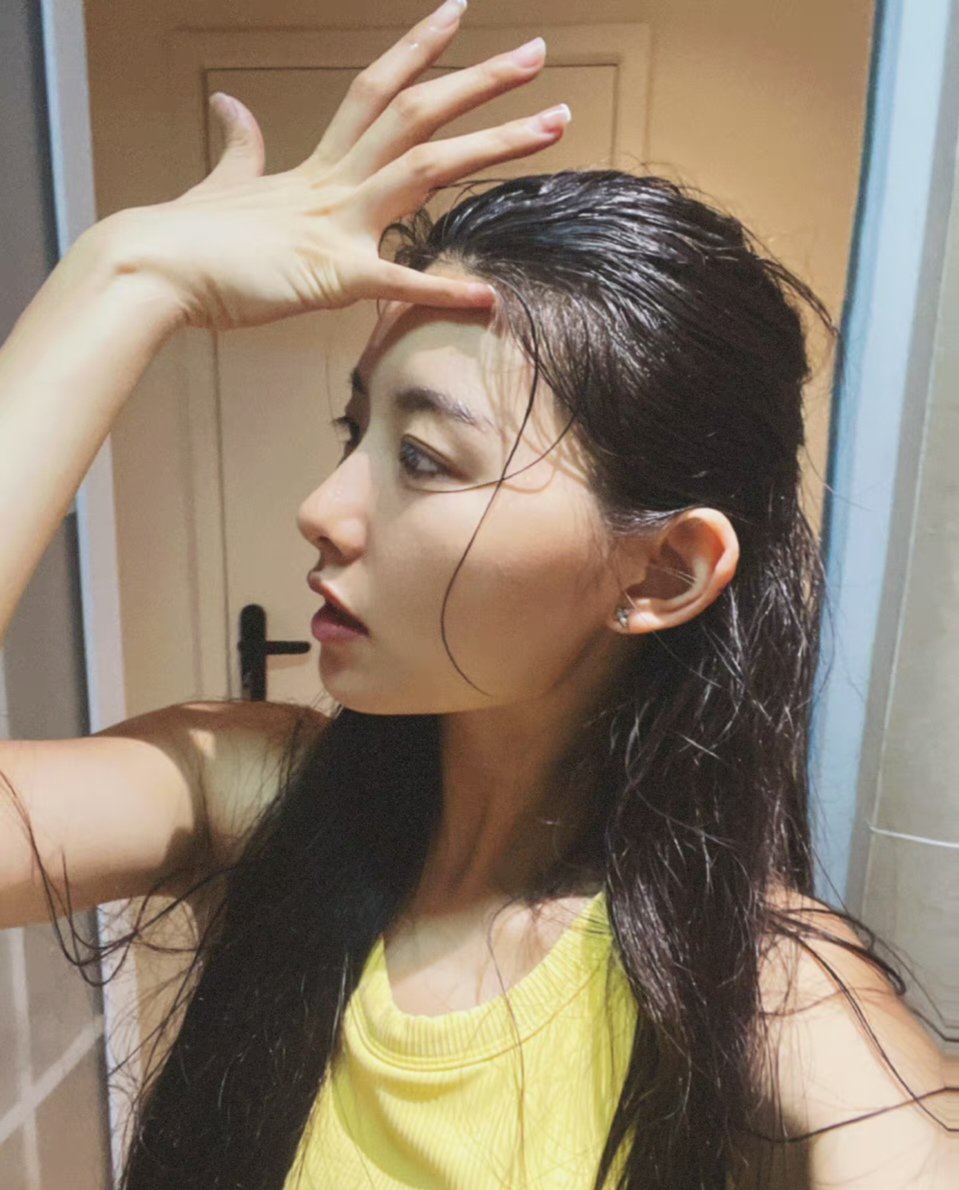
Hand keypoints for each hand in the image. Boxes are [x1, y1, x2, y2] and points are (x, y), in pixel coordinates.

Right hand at [100, 1, 567, 330]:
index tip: (458, 12)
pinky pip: (396, 281)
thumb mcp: (224, 183)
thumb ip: (240, 149)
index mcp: (315, 165)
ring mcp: (334, 224)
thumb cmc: (186, 238)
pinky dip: (442, 289)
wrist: (151, 269)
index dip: (419, 48)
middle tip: (537, 54)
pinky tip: (489, 296)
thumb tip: (230, 107)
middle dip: (480, 82)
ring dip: (494, 144)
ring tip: (553, 127)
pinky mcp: (328, 274)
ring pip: (426, 166)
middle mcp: (334, 182)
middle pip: (417, 112)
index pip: (377, 90)